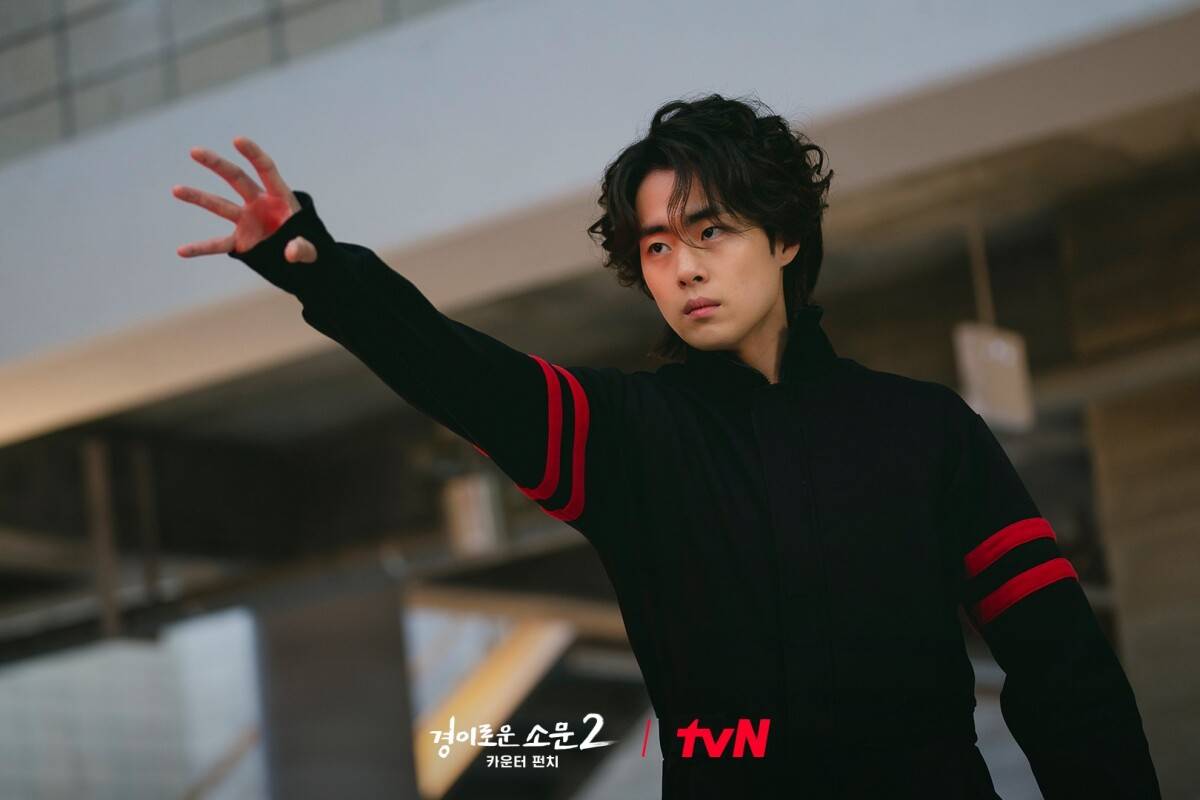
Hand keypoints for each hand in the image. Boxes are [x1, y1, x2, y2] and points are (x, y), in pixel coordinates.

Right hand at [172, 136, 316, 262]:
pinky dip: (201, 249)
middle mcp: (260, 203)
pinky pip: (217, 244)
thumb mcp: (314, 250)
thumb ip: (304, 248)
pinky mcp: (241, 240)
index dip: (254, 154)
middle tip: (195, 151)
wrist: (303, 260)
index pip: (266, 169)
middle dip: (217, 165)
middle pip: (236, 178)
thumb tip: (290, 252)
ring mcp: (247, 220)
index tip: (237, 139)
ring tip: (175, 189)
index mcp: (281, 197)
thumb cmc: (311, 247)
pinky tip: (182, 251)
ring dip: (198, 197)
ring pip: (219, 205)